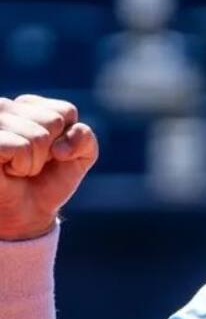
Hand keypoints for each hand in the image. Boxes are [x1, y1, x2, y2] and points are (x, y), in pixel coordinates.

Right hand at [0, 95, 97, 240]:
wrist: (26, 213)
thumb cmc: (49, 180)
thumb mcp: (80, 156)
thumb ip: (85, 138)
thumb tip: (60, 147)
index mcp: (27, 105)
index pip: (66, 111)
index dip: (66, 140)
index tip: (50, 154)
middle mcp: (4, 107)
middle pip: (53, 121)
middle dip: (50, 151)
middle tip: (32, 163)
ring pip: (38, 136)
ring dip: (35, 162)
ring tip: (18, 167)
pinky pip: (20, 147)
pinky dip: (22, 166)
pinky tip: (6, 170)